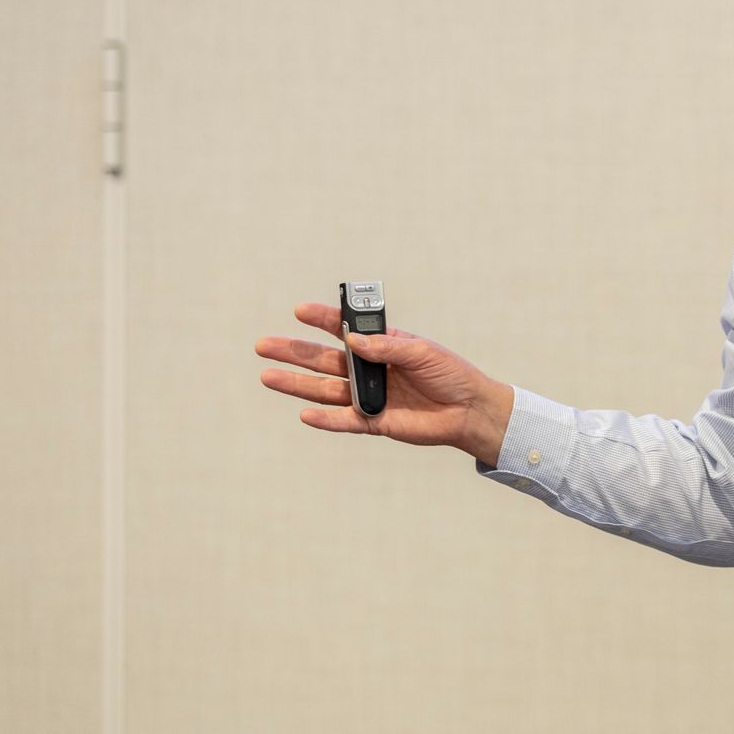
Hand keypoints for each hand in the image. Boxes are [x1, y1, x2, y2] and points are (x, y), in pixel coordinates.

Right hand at [255, 302, 514, 463]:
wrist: (469, 410)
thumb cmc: (451, 375)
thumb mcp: (422, 352)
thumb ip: (387, 347)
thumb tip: (352, 340)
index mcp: (382, 346)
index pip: (345, 330)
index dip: (322, 320)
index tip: (300, 310)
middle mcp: (369, 369)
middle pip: (324, 360)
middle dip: (294, 352)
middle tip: (263, 345)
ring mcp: (369, 396)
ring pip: (325, 390)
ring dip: (297, 384)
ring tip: (268, 376)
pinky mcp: (374, 422)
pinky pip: (345, 420)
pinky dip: (326, 419)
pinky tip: (304, 413)